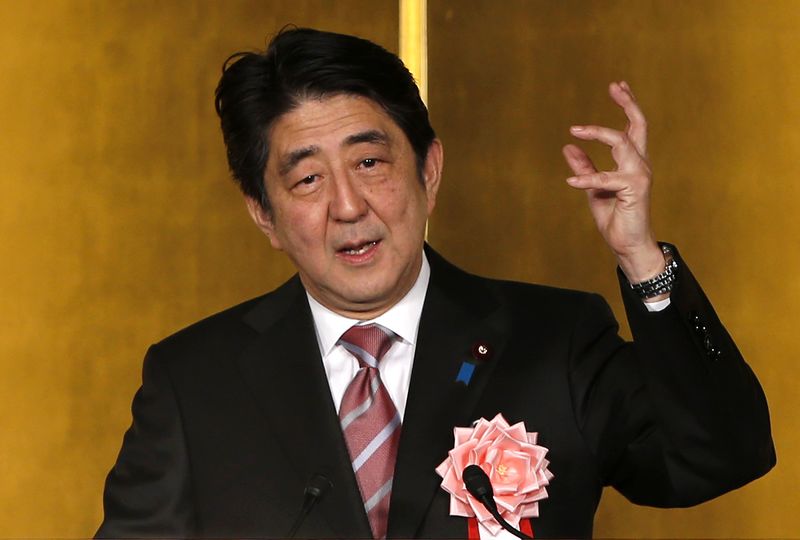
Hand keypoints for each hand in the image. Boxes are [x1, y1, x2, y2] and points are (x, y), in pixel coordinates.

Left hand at [562, 81, 665, 284]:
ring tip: (574, 130)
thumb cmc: (615, 217)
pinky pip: (606, 178)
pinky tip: (571, 180)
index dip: (627, 105)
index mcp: (632, 162)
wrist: (627, 244)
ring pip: (621, 142)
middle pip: (638, 125)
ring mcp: (640, 175)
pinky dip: (587, 178)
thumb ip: (584, 166)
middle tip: (614, 85)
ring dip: (597, 133)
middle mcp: (640, 164)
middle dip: (627, 103)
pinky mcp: (634, 189)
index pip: (633, 128)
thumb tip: (569, 147)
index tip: (617, 85)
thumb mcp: (593, 188)